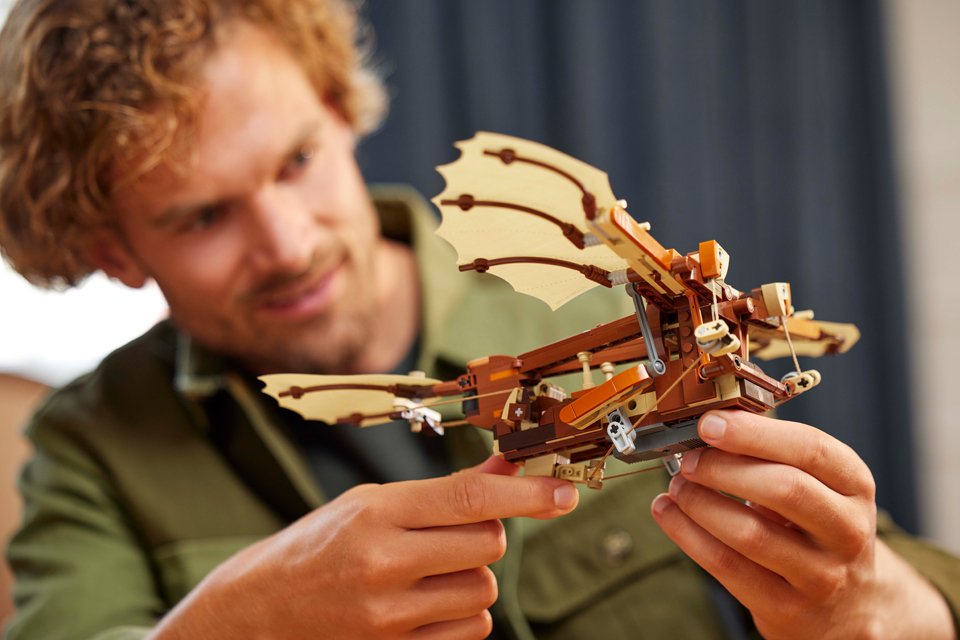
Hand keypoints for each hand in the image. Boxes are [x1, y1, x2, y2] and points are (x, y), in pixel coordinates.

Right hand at [151, 456, 578, 638]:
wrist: (254, 615)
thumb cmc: (314, 548)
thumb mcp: (369, 505)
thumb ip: (442, 492)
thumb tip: (506, 469)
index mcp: (374, 512)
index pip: (469, 497)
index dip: (527, 494)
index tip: (565, 493)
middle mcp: (382, 562)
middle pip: (487, 545)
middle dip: (485, 536)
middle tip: (453, 535)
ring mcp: (388, 616)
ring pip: (482, 591)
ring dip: (470, 578)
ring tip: (427, 574)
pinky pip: (470, 633)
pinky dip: (461, 618)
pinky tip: (424, 607)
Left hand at [650, 410, 954, 638]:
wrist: (848, 605)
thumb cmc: (817, 528)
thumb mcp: (816, 485)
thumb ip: (773, 455)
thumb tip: (709, 424)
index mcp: (854, 486)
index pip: (810, 449)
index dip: (753, 433)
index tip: (709, 423)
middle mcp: (847, 530)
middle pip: (784, 489)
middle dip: (723, 468)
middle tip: (688, 459)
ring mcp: (821, 574)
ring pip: (751, 533)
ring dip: (700, 503)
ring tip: (677, 486)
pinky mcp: (787, 608)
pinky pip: (727, 567)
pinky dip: (687, 534)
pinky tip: (669, 513)